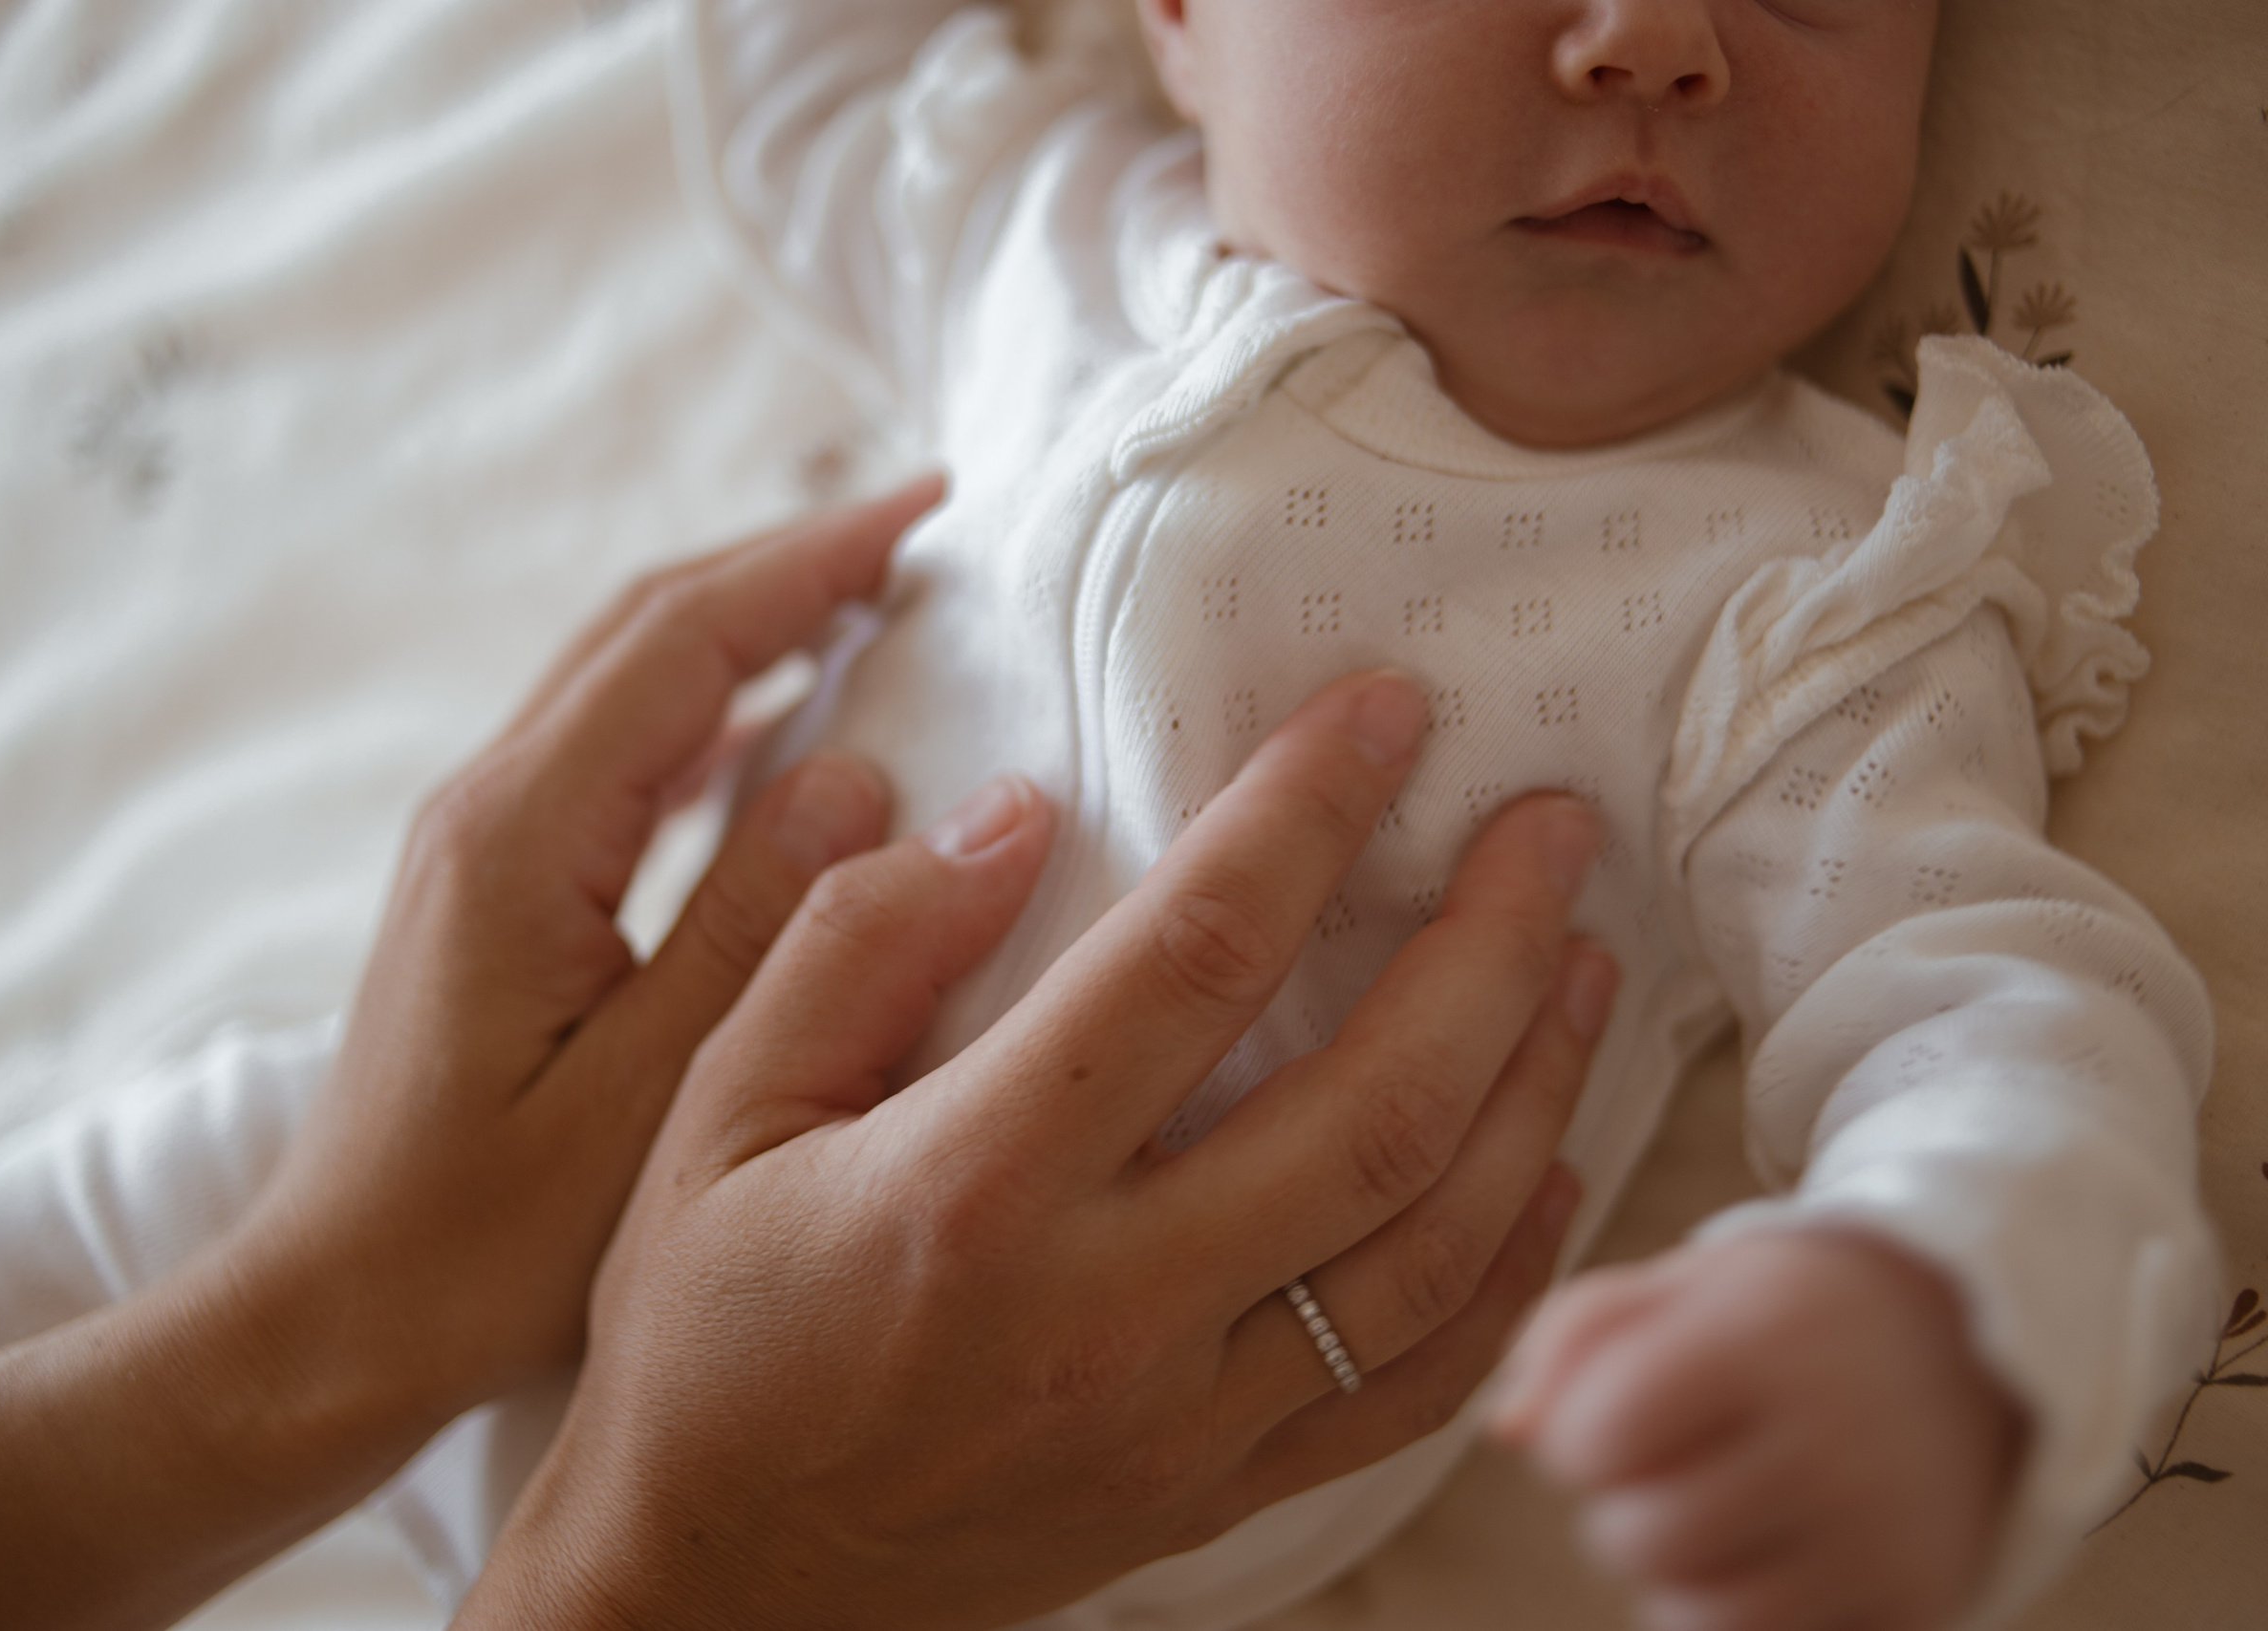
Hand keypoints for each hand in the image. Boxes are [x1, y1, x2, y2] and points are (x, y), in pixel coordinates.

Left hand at [224, 480, 950, 1425]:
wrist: (330, 1318)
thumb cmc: (484, 1243)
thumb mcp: (647, 1093)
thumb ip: (752, 923)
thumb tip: (854, 769)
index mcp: (520, 839)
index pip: (682, 642)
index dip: (811, 564)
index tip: (930, 512)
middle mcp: (486, 812)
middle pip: (644, 628)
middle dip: (785, 565)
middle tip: (920, 533)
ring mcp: (480, 847)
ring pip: (626, 681)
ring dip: (746, 624)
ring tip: (873, 603)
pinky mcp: (495, 891)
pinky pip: (616, 754)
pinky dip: (709, 708)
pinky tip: (780, 730)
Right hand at [463, 672, 1619, 1630]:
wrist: (716, 1583)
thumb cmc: (706, 1333)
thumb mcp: (716, 1112)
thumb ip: (854, 947)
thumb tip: (1014, 818)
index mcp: (973, 1186)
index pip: (1189, 961)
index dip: (1304, 816)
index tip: (1382, 715)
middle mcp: (1106, 1310)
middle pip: (1371, 1109)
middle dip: (1489, 946)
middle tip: (1551, 824)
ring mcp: (1182, 1420)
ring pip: (1428, 1252)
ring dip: (1534, 1091)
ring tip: (1582, 962)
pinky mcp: (1217, 1492)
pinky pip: (1413, 1390)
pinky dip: (1511, 1275)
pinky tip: (1548, 1170)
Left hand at [1495, 1231, 2027, 1630]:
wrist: (1959, 1344)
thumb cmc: (1777, 1313)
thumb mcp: (1678, 1285)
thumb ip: (1569, 1338)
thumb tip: (1509, 1432)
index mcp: (1762, 1337)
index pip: (1598, 1437)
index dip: (1577, 1436)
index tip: (1618, 1412)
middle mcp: (1834, 1437)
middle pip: (1638, 1538)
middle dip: (1621, 1508)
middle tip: (1669, 1465)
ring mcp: (1881, 1530)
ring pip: (1696, 1613)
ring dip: (1672, 1572)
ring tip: (1710, 1509)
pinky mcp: (1914, 1597)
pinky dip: (1739, 1611)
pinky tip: (1762, 1551)